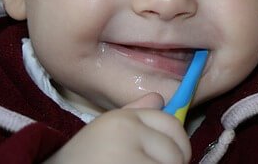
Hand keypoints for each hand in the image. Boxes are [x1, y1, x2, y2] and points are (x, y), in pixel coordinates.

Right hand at [46, 92, 190, 163]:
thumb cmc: (80, 160)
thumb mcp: (104, 132)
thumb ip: (133, 114)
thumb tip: (160, 99)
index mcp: (123, 119)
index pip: (171, 124)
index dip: (175, 143)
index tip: (166, 157)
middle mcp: (128, 132)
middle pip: (177, 149)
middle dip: (171, 163)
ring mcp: (130, 158)